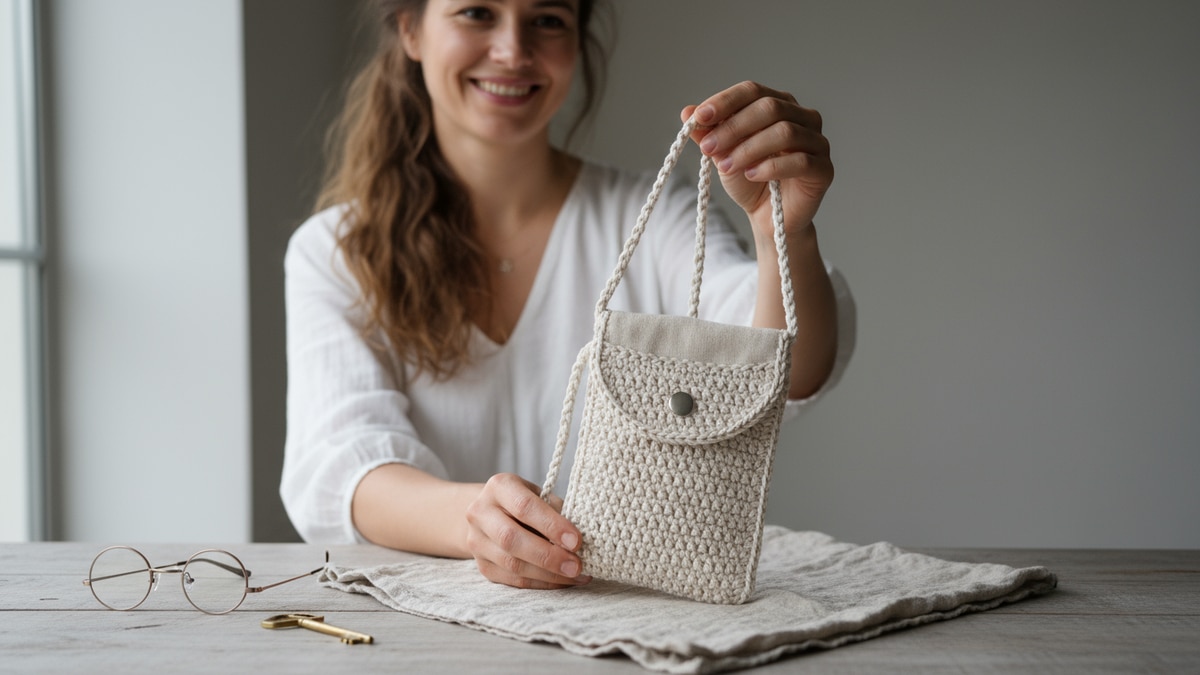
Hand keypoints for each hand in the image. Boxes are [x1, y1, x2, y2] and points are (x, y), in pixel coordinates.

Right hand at [464, 473, 588, 588]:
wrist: (490, 513)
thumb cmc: (526, 502)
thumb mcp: (540, 495)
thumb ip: (557, 511)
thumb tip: (583, 539)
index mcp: (499, 487)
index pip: (524, 506)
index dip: (552, 525)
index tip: (577, 541)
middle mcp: (480, 512)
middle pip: (511, 539)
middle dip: (548, 555)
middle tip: (577, 566)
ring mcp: (477, 541)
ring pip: (511, 564)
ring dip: (547, 574)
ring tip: (576, 576)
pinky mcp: (482, 565)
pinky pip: (512, 580)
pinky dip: (541, 583)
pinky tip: (562, 582)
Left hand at [681, 81, 833, 236]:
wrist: (767, 218)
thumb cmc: (748, 179)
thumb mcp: (722, 154)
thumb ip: (708, 133)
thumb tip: (686, 111)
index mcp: (779, 104)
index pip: (753, 91)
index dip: (725, 101)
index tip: (699, 117)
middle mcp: (803, 117)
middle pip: (770, 108)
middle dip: (733, 127)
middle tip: (708, 147)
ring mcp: (818, 142)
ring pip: (785, 132)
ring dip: (748, 148)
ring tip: (725, 166)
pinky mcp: (824, 169)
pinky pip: (800, 161)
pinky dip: (770, 167)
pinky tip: (751, 175)